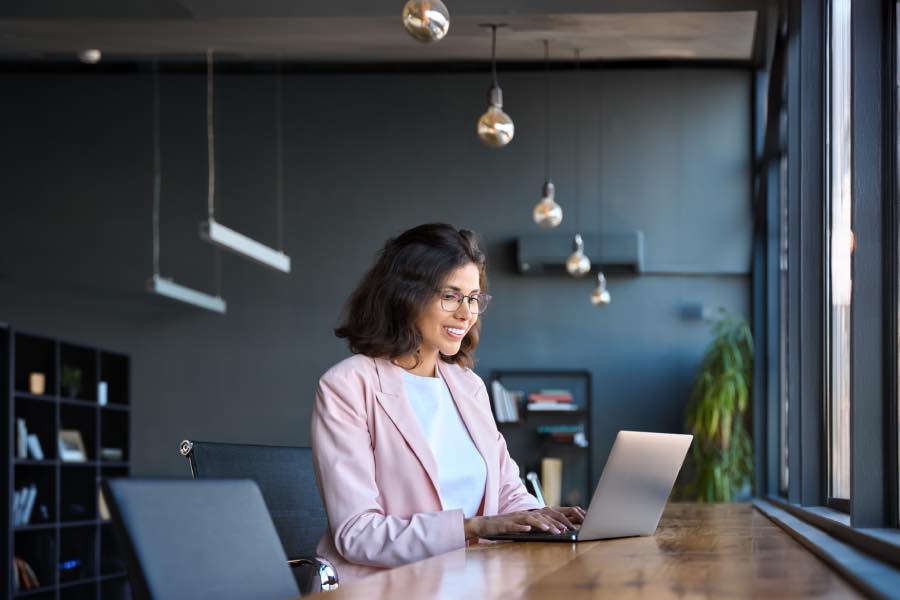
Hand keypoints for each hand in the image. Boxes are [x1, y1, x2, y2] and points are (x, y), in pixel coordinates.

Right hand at [463, 507, 579, 539]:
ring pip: (529, 520)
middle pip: (540, 517)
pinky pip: (514, 526)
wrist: (484, 525)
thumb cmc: (503, 526)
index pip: (545, 516)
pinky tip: (528, 529)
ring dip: (540, 524)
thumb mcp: (521, 525)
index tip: (569, 527)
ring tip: (550, 530)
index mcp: (527, 514)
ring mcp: (513, 519)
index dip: (557, 520)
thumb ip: (533, 526)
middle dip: (553, 523)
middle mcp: (522, 514)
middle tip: (565, 530)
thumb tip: (549, 528)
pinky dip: (521, 527)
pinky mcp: (504, 525)